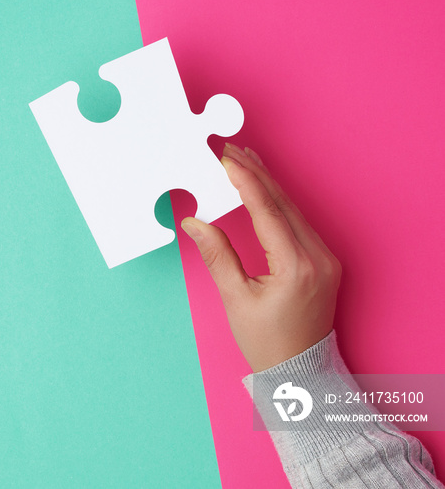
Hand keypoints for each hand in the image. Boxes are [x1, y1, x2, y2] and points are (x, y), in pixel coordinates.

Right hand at [181, 143, 340, 371]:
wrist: (300, 371)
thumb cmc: (266, 342)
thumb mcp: (236, 299)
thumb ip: (217, 255)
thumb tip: (195, 221)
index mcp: (297, 267)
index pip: (267, 211)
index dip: (245, 181)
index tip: (226, 158)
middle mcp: (318, 257)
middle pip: (283, 203)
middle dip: (256, 173)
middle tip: (230, 149)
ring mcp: (325, 257)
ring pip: (292, 208)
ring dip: (266, 183)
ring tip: (243, 160)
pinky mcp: (322, 260)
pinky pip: (298, 221)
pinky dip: (277, 201)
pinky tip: (263, 188)